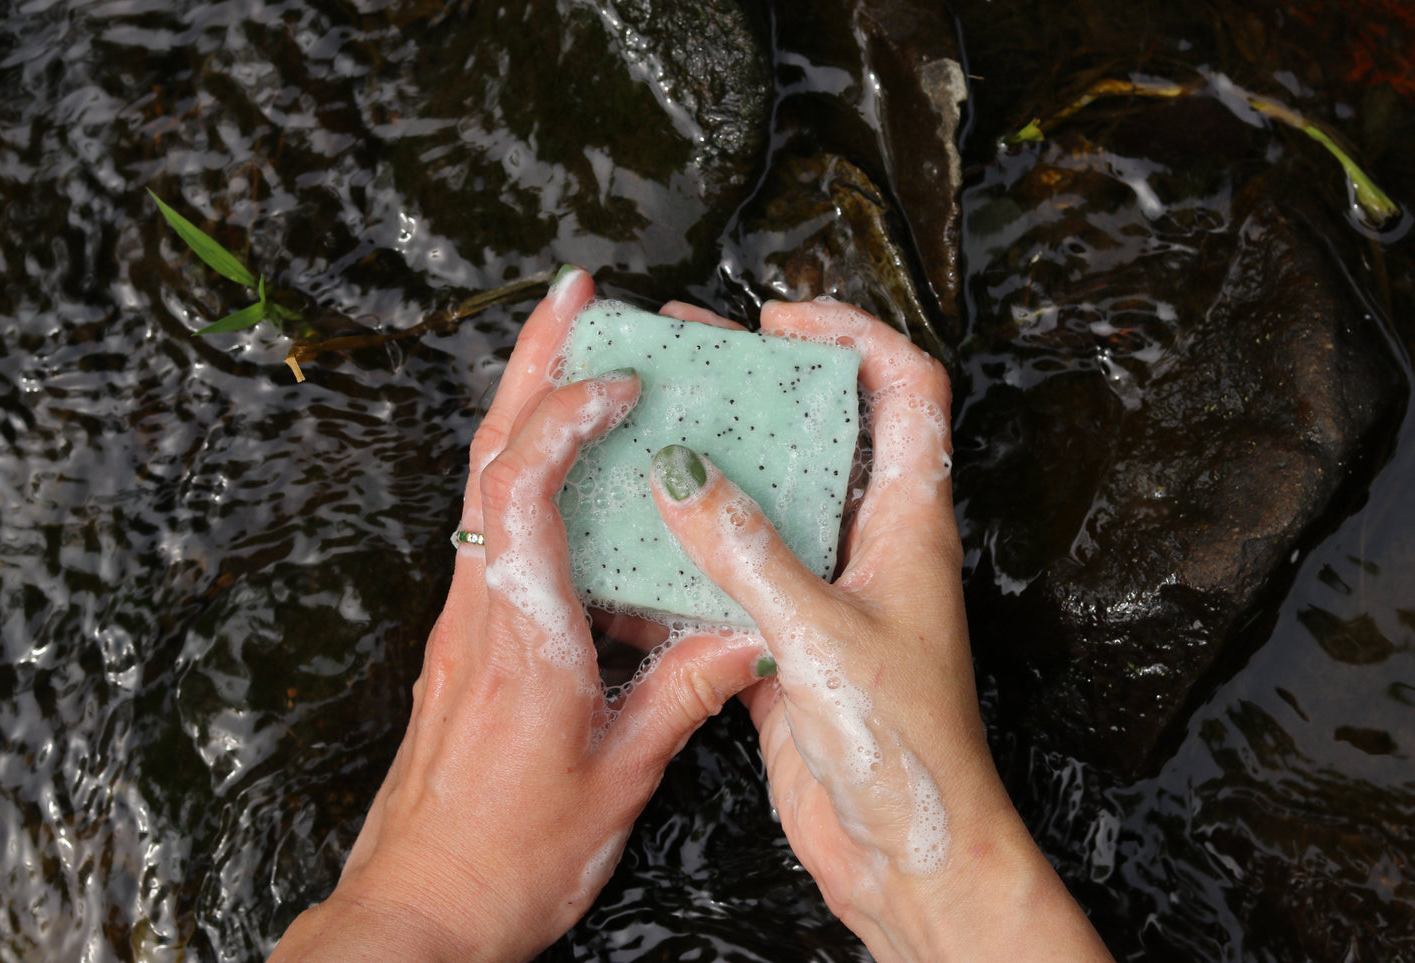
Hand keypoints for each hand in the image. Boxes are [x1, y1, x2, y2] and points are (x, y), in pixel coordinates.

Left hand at [269, 268, 770, 962]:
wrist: (418, 906)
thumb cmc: (511, 854)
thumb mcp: (620, 776)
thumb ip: (686, 692)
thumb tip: (749, 631)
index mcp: (524, 634)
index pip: (526, 488)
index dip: (566, 414)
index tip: (621, 379)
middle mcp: (481, 609)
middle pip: (490, 452)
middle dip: (530, 359)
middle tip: (575, 292)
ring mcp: (463, 618)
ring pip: (482, 481)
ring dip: (522, 402)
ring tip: (571, 347)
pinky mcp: (463, 637)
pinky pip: (489, 525)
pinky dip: (522, 466)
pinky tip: (562, 465)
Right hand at [651, 299, 1113, 961]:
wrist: (905, 852)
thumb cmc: (905, 748)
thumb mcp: (820, 635)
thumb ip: (748, 552)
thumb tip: (681, 472)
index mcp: (910, 522)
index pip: (907, 388)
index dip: (853, 334)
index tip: (779, 320)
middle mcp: (874, 542)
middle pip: (829, 428)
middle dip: (764, 380)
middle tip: (689, 350)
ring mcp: (831, 587)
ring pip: (779, 495)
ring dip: (723, 455)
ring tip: (651, 418)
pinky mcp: (792, 634)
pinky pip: (742, 564)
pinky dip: (698, 538)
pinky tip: (641, 526)